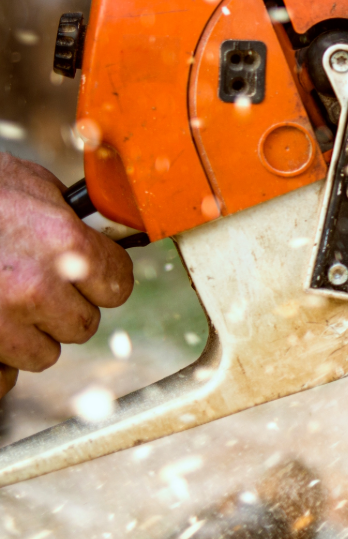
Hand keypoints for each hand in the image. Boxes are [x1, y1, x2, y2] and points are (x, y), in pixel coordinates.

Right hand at [0, 155, 134, 396]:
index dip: (104, 279)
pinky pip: (3, 379)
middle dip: (64, 309)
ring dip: (30, 335)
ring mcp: (2, 323)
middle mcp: (38, 287)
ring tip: (3, 302)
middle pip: (83, 324)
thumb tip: (101, 231)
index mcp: (66, 245)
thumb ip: (71, 216)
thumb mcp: (29, 187)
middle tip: (37, 287)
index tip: (90, 274)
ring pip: (44, 353)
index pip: (118, 285)